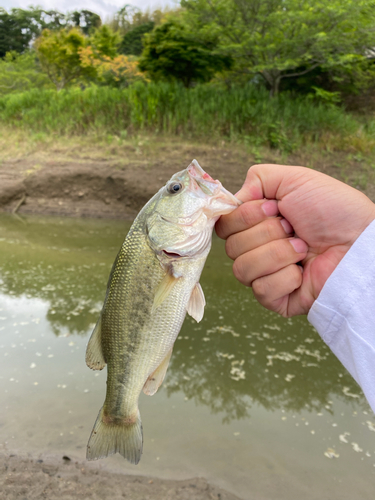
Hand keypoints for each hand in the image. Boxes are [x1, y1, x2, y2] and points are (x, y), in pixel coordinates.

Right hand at [216, 164, 374, 316]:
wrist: (360, 241)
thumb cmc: (333, 210)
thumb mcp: (295, 179)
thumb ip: (256, 179)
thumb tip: (231, 201)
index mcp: (256, 225)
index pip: (224, 226)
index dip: (244, 217)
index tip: (274, 208)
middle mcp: (257, 250)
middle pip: (232, 248)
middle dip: (267, 233)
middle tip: (294, 228)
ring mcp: (265, 276)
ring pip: (242, 270)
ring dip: (277, 254)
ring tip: (303, 248)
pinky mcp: (277, 300)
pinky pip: (261, 291)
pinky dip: (285, 277)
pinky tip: (302, 272)